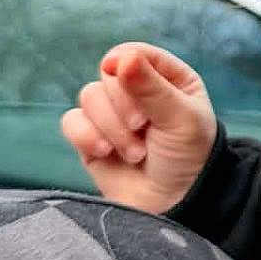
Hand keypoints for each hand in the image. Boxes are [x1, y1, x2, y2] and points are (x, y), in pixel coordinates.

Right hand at [60, 44, 217, 211]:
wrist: (175, 206)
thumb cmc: (189, 158)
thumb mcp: (180, 120)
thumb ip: (151, 88)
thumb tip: (122, 58)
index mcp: (168, 78)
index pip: (135, 54)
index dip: (126, 62)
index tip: (122, 72)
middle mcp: (138, 92)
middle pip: (109, 76)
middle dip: (123, 105)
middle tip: (142, 128)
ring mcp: (112, 116)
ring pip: (89, 97)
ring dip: (110, 127)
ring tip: (135, 153)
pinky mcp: (91, 139)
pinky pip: (71, 121)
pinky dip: (85, 135)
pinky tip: (105, 152)